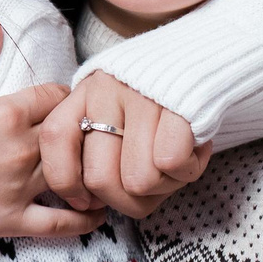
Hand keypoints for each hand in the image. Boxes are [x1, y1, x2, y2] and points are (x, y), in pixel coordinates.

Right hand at [0, 23, 100, 240]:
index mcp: (4, 115)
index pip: (56, 97)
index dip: (61, 96)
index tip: (59, 101)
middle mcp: (19, 151)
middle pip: (71, 132)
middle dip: (77, 128)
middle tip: (81, 129)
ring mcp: (19, 188)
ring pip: (74, 172)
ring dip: (87, 166)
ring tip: (97, 163)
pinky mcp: (13, 221)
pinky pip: (62, 223)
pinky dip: (85, 218)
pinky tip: (99, 210)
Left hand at [40, 71, 211, 218]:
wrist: (207, 59)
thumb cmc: (156, 102)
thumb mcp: (112, 114)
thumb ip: (92, 149)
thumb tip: (87, 202)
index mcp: (84, 93)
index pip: (55, 138)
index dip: (66, 182)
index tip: (87, 202)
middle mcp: (107, 89)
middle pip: (100, 179)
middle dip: (126, 200)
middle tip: (148, 184)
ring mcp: (141, 96)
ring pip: (139, 181)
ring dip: (164, 185)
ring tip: (175, 161)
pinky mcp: (179, 105)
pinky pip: (171, 163)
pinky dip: (188, 170)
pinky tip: (194, 150)